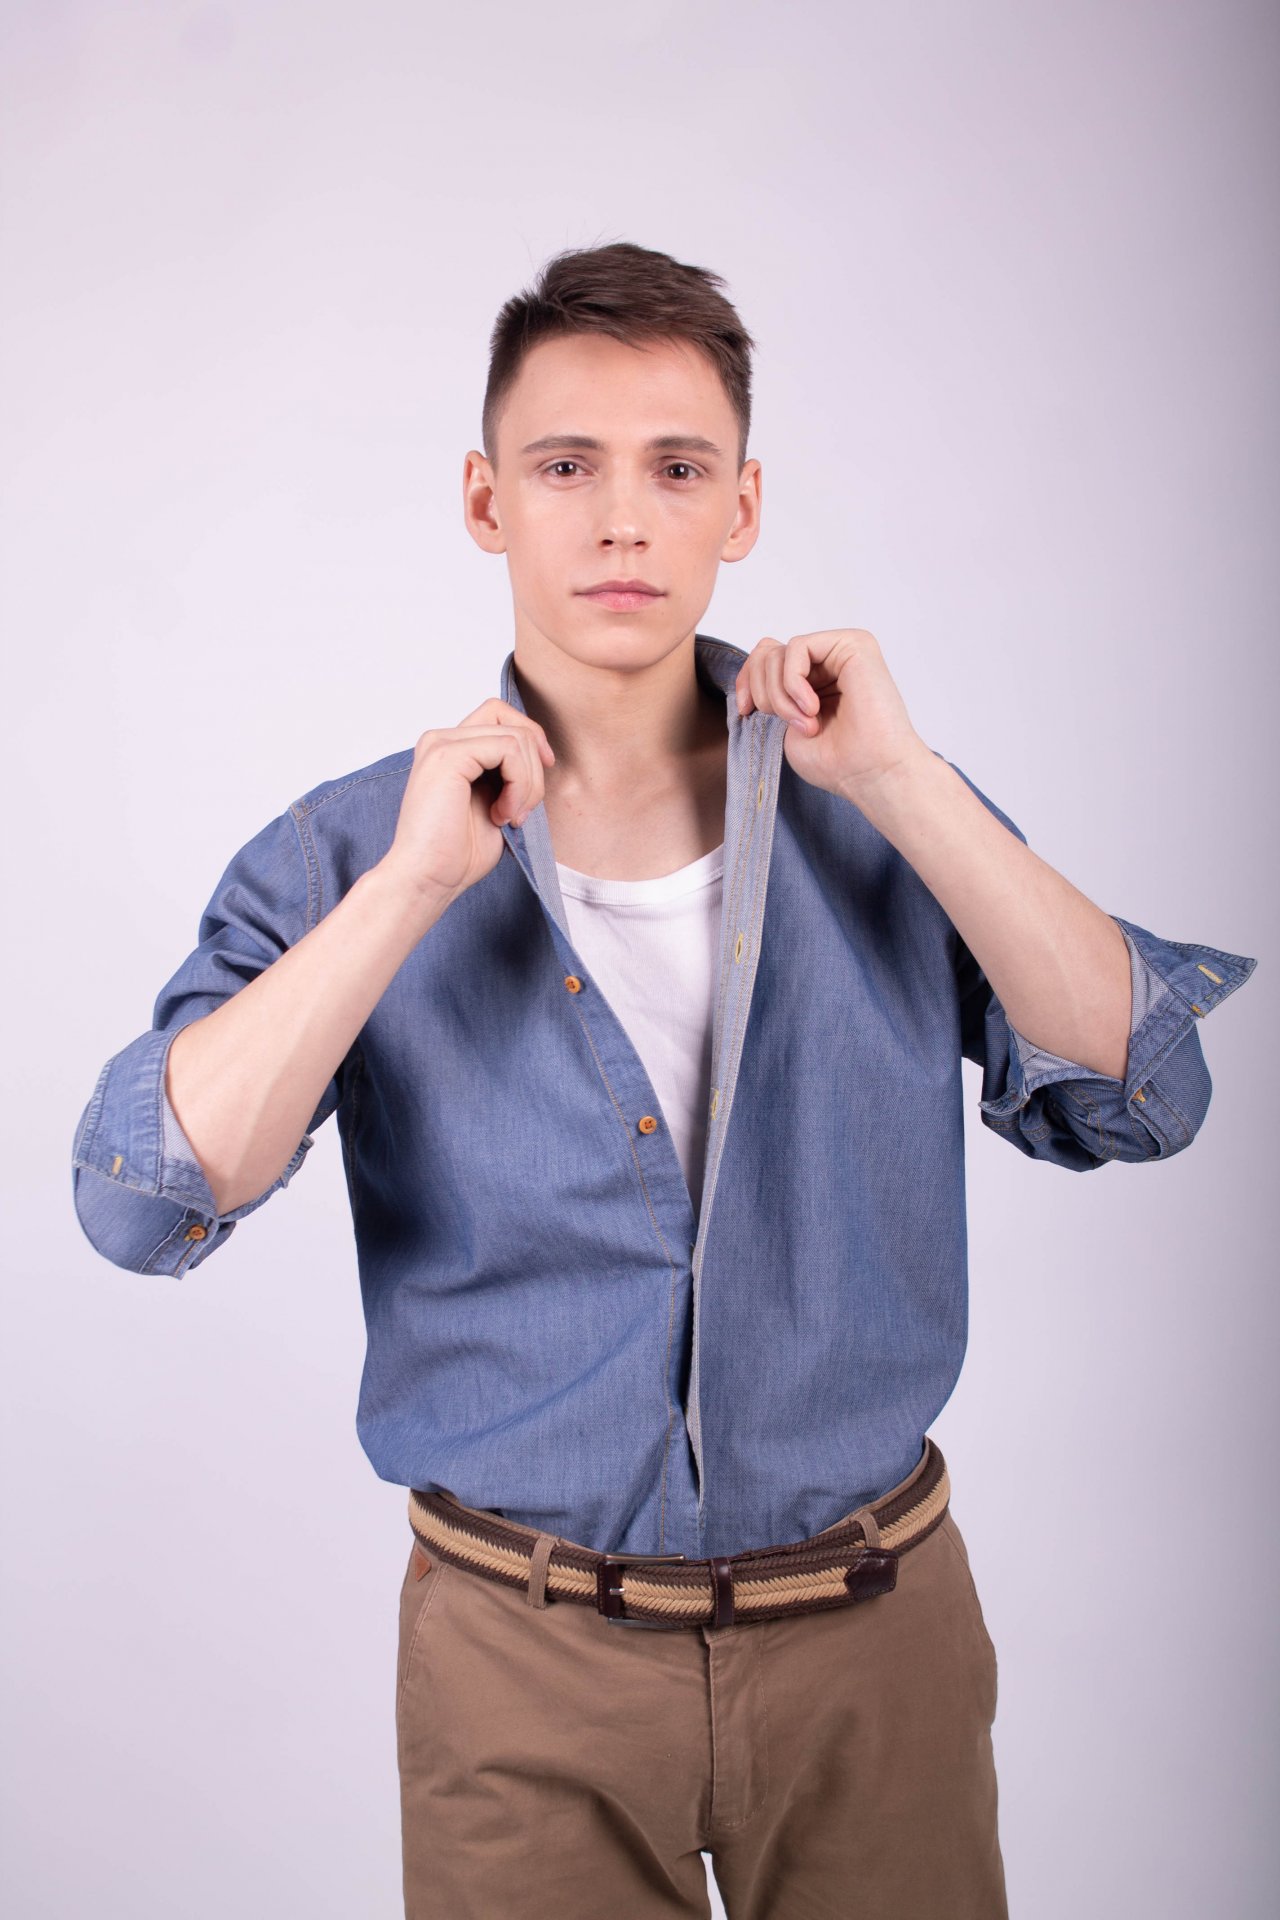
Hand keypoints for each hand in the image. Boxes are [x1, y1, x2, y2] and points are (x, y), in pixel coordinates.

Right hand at [378, 698, 555, 906]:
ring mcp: (441, 744)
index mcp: (450, 749)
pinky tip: (503, 814)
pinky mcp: (447, 755)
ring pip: (516, 736)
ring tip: (510, 817)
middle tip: (523, 810)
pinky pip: (508, 749)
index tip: (538, 781)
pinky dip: (519, 784)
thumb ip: (509, 774)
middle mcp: (441, 739)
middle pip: (511, 721)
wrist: (428, 879)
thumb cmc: (457, 853)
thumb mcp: (496, 803)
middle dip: (534, 767)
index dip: (530, 740)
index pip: (500, 716)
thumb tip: (543, 755)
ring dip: (528, 783)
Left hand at [733, 628, 929, 801]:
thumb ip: (769, 695)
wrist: (871, 773)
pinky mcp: (853, 644)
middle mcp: (827, 661)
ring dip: (780, 695)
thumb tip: (748, 672)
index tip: (746, 712)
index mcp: (812, 680)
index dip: (746, 682)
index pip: (764, 659)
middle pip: (766, 653)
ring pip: (778, 652)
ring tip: (806, 724)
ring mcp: (840, 650)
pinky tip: (812, 708)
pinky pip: (798, 647)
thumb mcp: (783, 727)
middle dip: (764, 693)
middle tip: (789, 725)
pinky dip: (793, 682)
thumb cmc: (836, 762)